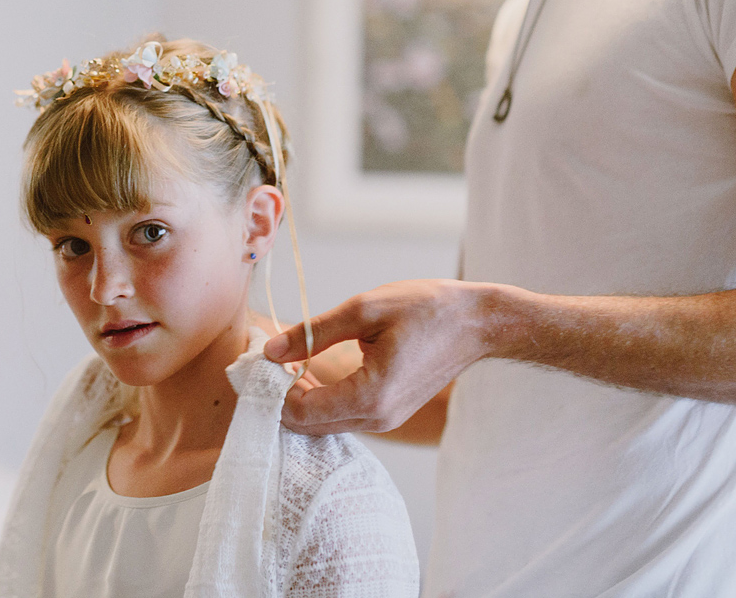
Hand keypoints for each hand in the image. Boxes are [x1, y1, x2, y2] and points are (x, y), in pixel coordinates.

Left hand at [264, 278, 490, 434]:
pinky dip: (319, 399)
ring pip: (324, 424)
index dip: (272, 390)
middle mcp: (378, 419)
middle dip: (280, 397)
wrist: (477, 322)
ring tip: (283, 362)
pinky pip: (342, 416)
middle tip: (264, 362)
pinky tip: (308, 370)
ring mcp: (386, 420)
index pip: (301, 412)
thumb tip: (271, 350)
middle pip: (308, 425)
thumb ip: (313, 332)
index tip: (258, 361)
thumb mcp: (365, 310)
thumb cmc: (427, 309)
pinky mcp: (389, 413)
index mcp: (371, 396)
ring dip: (298, 398)